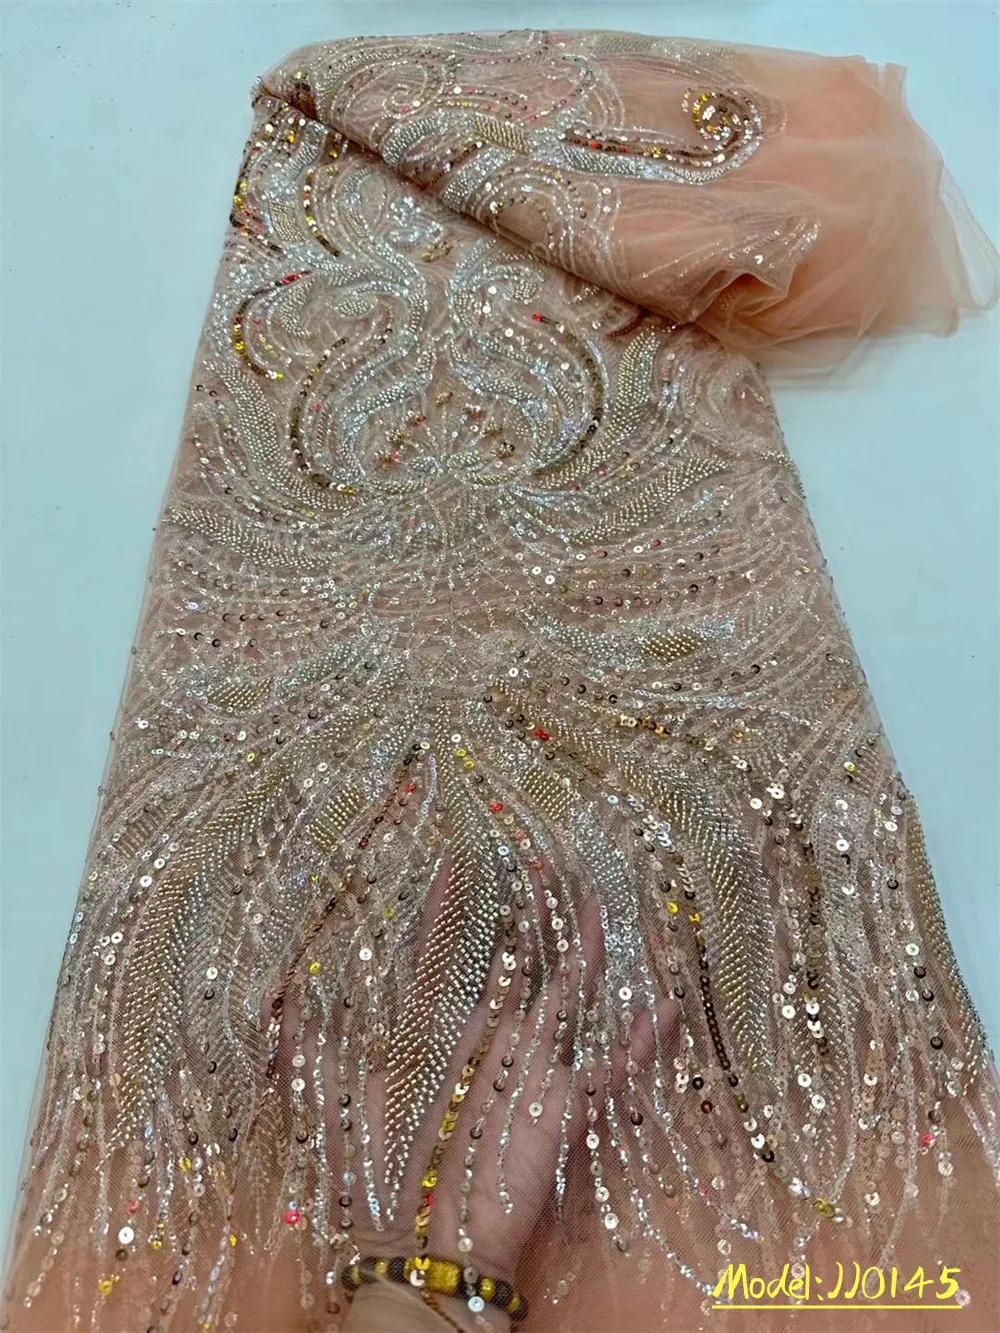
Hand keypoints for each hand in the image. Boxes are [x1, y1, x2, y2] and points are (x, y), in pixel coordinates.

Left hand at [273, 862, 676, 1316]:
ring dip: (585, 951)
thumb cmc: (376, 1177)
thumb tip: (275, 992)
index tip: (453, 855)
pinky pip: (614, 1070)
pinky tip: (664, 1008)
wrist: (421, 1248)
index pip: (442, 950)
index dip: (447, 904)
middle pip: (513, 959)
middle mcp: (485, 1039)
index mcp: (434, 1032)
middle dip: (528, 907)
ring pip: (567, 996)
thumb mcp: (336, 1102)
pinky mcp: (565, 1108)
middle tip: (542, 854)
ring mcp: (529, 1069)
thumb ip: (310, 1046)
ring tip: (601, 901)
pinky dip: (641, 1044)